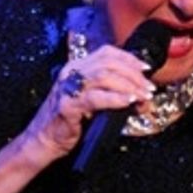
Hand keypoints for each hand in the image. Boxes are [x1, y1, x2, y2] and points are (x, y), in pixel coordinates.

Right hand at [20, 43, 156, 165]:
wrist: (44, 140)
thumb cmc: (69, 121)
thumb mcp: (90, 99)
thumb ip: (108, 91)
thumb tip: (139, 92)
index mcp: (76, 68)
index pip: (106, 53)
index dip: (129, 58)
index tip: (146, 68)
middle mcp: (71, 73)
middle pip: (108, 63)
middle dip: (133, 75)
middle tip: (148, 89)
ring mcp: (67, 88)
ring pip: (104, 76)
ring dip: (128, 86)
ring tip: (142, 97)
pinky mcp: (67, 106)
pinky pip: (95, 97)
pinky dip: (115, 99)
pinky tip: (128, 103)